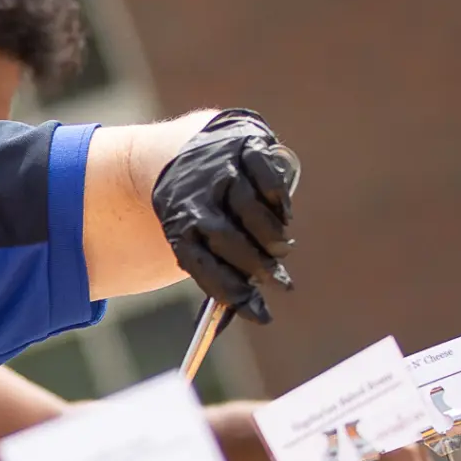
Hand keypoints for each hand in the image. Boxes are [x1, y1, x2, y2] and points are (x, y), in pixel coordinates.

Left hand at [151, 111, 299, 322]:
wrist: (184, 148)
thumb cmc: (196, 207)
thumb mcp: (193, 234)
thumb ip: (222, 268)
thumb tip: (256, 313)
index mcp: (178, 222)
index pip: (202, 265)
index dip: (231, 291)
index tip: (259, 313)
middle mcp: (197, 196)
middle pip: (228, 240)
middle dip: (256, 266)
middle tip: (276, 280)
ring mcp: (222, 170)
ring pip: (251, 211)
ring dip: (271, 238)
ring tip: (279, 250)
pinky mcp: (245, 148)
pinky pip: (268, 180)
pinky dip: (279, 203)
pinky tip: (282, 217)